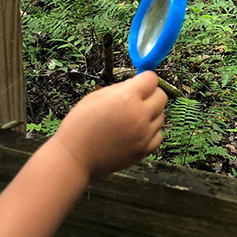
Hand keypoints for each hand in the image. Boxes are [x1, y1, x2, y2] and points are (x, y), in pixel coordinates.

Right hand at [52, 71, 166, 178]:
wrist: (75, 157)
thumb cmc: (79, 124)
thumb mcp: (95, 97)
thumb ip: (119, 88)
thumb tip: (135, 83)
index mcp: (126, 98)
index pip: (152, 79)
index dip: (145, 78)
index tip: (139, 82)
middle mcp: (140, 115)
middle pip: (162, 97)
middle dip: (152, 94)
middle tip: (137, 99)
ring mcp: (144, 135)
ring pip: (161, 116)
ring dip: (151, 113)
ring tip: (132, 118)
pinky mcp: (144, 151)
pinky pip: (158, 135)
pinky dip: (151, 131)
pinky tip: (137, 132)